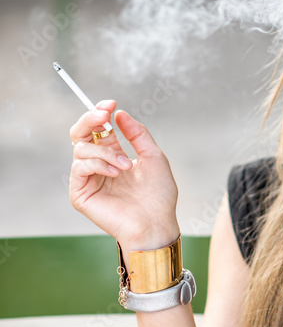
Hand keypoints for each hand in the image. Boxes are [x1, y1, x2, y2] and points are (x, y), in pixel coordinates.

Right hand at [69, 99, 178, 250]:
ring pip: (81, 148)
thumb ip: (138, 134)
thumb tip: (119, 114)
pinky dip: (98, 164)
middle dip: (90, 119)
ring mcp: (88, 179)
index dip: (100, 113)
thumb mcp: (153, 157)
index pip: (98, 128)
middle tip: (104, 115)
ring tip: (126, 166)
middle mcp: (98, 165)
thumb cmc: (158, 196)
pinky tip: (116, 173)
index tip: (111, 103)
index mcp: (114, 155)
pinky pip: (80, 166)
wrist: (156, 223)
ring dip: (106, 152)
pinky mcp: (80, 193)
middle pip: (80, 133)